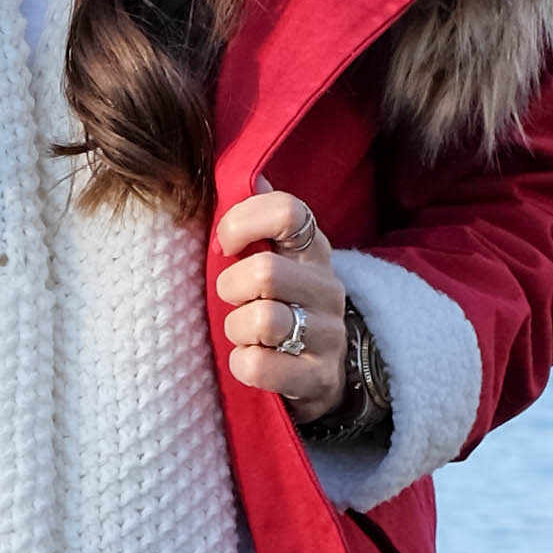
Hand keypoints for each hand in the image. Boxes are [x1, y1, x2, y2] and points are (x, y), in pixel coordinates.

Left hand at [211, 187, 346, 415]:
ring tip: (243, 334)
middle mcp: (328, 287)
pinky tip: (249, 361)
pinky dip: (242, 364)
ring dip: (236, 329)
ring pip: (263, 320)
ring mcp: (329, 334)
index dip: (242, 222)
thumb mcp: (274, 261)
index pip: (288, 211)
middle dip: (230, 288)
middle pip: (265, 271)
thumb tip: (254, 175)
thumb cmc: (281, 307)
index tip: (224, 245)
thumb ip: (261, 221)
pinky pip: (260, 366)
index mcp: (312, 250)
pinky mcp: (320, 377)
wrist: (319, 374)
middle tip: (231, 301)